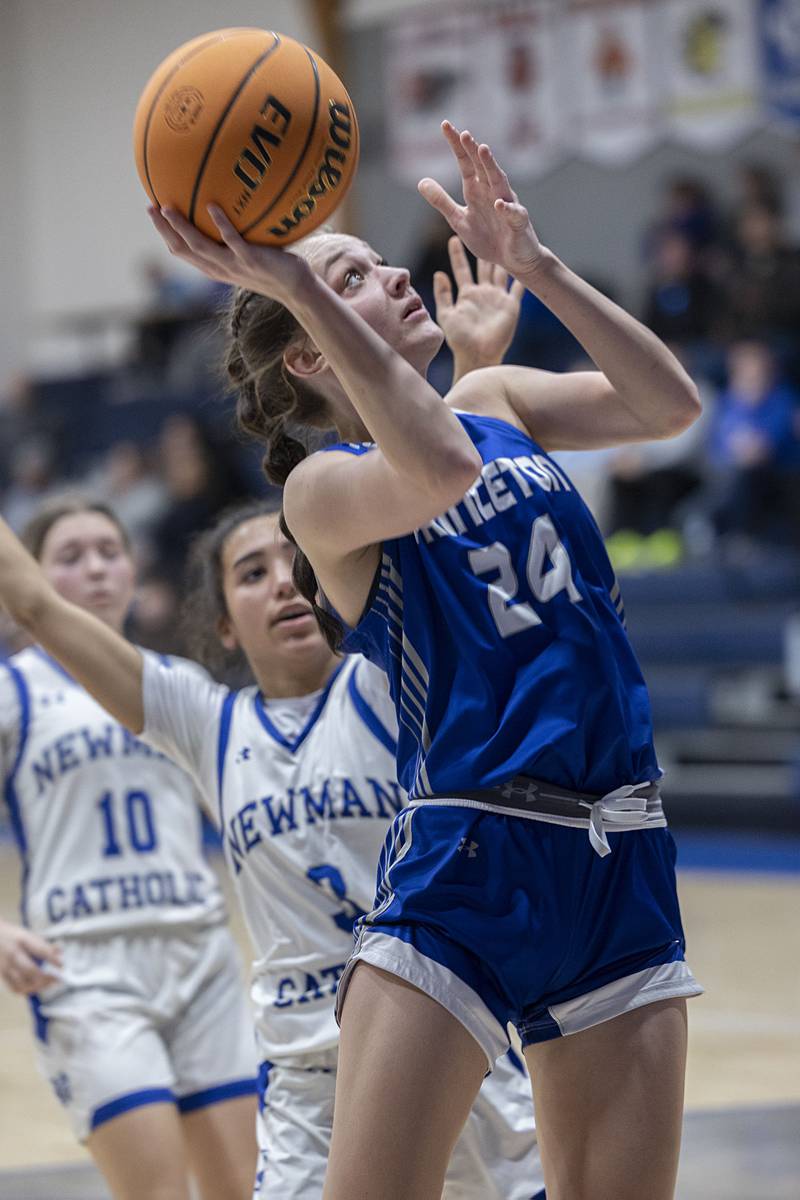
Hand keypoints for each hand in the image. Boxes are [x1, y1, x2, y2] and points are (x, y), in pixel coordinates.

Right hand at [0, 918, 61, 994]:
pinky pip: (15, 988)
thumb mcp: (28, 934)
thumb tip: (59, 953)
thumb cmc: (13, 936)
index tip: (61, 965)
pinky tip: (35, 987)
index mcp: (22, 940)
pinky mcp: (2, 975)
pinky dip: (27, 990)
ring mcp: (6, 966)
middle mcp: (13, 954)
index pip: (40, 950)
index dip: (52, 959)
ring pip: (22, 983)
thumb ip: (43, 945)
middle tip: (57, 978)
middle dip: (46, 977)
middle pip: (30, 970)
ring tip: (48, 984)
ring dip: (38, 986)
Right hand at [148, 205, 309, 304]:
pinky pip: (232, 240)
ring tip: (168, 208)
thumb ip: (235, 236)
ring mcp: (234, 265)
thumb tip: (227, 204)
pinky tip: (212, 206)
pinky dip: (221, 224)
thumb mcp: (248, 252)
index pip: (181, 251)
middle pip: (182, 250)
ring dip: (182, 228)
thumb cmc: (274, 267)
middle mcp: (220, 268)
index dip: (165, 233)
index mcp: (215, 267)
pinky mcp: (251, 260)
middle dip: (164, 230)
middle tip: (151, 207)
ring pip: (200, 247)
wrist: (296, 287)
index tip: (154, 211)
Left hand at [419, 123, 546, 279]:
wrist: (514, 259)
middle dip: (473, 150)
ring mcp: (507, 205)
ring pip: (499, 182)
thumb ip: (441, 201)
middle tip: (464, 133)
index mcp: (476, 190)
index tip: (445, 124)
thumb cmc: (488, 237)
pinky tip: (499, 203)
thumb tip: (421, 182)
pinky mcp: (519, 223)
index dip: (456, 145)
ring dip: (491, 166)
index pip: (465, 162)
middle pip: (482, 166)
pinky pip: (513, 214)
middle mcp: (492, 192)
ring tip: (483, 150)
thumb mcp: (458, 220)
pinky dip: (507, 209)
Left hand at [435, 238, 524, 379]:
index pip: (462, 268)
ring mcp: (498, 299)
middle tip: (484, 232)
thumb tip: (438, 273)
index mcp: (467, 294)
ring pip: (501, 273)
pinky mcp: (511, 307)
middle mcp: (483, 293)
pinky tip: (525, 266)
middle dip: (484, 249)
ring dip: (503, 259)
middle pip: (484, 266)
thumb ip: (443, 295)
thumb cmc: (459, 338)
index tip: (453, 237)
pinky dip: (522, 279)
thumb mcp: (446, 315)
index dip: (457, 254)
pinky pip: (518, 290)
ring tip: (506, 241)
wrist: (478, 354)